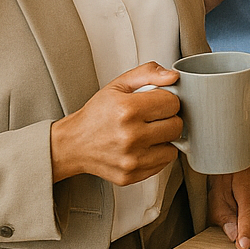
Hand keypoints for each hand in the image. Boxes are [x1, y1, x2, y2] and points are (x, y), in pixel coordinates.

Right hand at [49, 63, 182, 184]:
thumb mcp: (118, 85)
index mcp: (127, 110)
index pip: (173, 103)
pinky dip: (156, 155)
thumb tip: (172, 77)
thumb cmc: (96, 115)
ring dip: (163, 140)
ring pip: (173, 148)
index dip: (166, 101)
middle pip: (176, 126)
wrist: (73, 144)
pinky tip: (141, 148)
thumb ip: (148, 73)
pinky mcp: (131, 175)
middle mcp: (129, 136)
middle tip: (151, 119)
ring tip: (146, 133)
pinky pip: (163, 163)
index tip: (154, 103)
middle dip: (167, 119)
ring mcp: (130, 159)